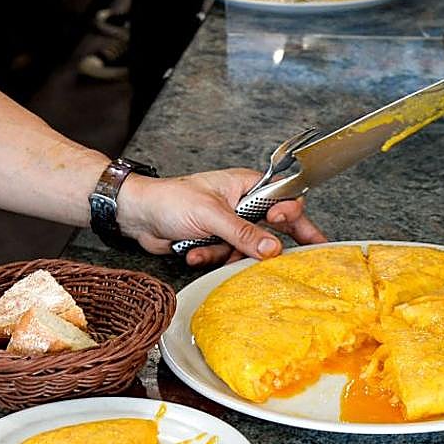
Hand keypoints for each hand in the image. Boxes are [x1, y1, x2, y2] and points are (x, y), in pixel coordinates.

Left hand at [116, 169, 326, 266]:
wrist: (138, 216)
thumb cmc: (170, 199)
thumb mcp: (210, 214)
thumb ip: (243, 232)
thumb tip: (273, 248)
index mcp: (244, 185)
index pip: (281, 197)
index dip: (289, 212)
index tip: (283, 225)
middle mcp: (241, 204)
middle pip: (272, 226)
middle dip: (273, 244)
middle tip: (304, 257)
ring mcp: (229, 224)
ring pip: (248, 248)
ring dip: (226, 254)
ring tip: (205, 248)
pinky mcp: (216, 242)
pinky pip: (227, 256)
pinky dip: (210, 257)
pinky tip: (193, 252)